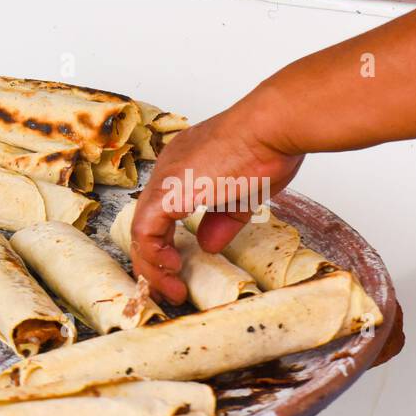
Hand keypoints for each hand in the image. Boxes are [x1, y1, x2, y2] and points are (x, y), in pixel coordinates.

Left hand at [130, 100, 304, 304]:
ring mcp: (164, 179)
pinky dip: (153, 255)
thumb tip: (208, 246)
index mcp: (185, 167)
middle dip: (154, 260)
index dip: (166, 242)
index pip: (162, 211)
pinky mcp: (166, 192)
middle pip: (148, 223)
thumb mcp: (243, 194)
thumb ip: (222, 221)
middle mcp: (168, 171)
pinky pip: (145, 232)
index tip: (179, 265)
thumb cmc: (270, 147)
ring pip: (142, 231)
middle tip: (168, 287)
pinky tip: (172, 268)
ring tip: (170, 289)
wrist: (274, 126)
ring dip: (153, 266)